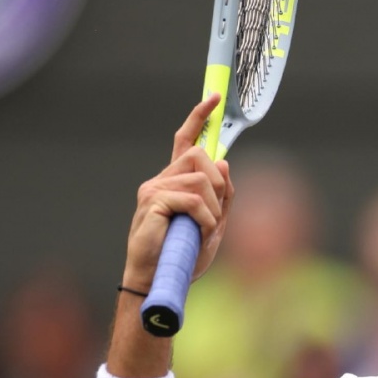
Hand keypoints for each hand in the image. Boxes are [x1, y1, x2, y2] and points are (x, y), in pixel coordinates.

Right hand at [123, 95, 235, 286]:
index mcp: (174, 182)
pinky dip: (205, 218)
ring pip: (200, 179)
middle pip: (199, 156)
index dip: (198, 117)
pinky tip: (199, 232)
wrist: (158, 280)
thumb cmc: (183, 255)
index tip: (213, 97)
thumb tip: (225, 162)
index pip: (185, 140)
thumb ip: (222, 196)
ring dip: (213, 207)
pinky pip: (192, 198)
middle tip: (216, 213)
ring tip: (205, 230)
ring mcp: (154, 188)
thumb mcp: (213, 224)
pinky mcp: (153, 201)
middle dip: (218, 182)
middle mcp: (160, 179)